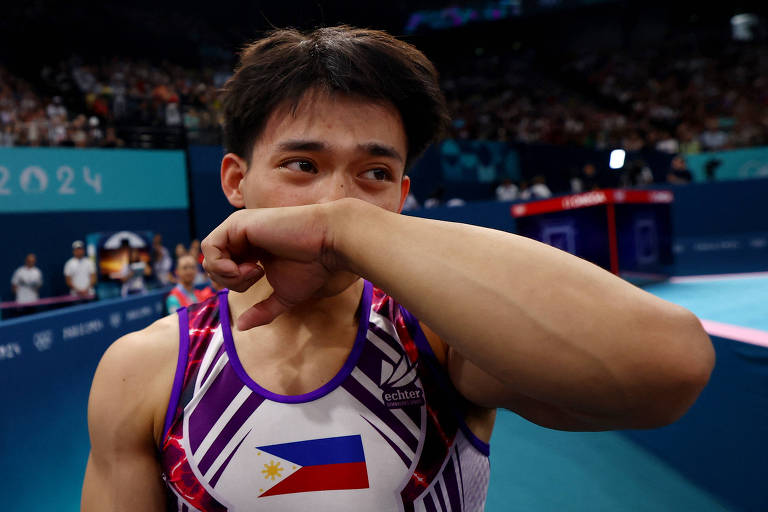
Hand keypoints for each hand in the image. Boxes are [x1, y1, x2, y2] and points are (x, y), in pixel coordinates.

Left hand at [201, 203, 340, 329]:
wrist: (327, 244)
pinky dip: (224, 265)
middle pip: (212, 266)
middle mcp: (241, 236)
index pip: (223, 270)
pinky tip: (251, 266)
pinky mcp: (237, 223)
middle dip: (230, 281)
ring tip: (255, 270)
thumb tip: (241, 327)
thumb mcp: (284, 295)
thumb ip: (263, 310)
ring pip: (208, 258)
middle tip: (256, 276)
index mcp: (250, 248)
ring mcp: (238, 227)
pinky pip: (209, 248)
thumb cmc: (312, 267)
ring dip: (229, 274)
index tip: (259, 278)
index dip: (234, 283)